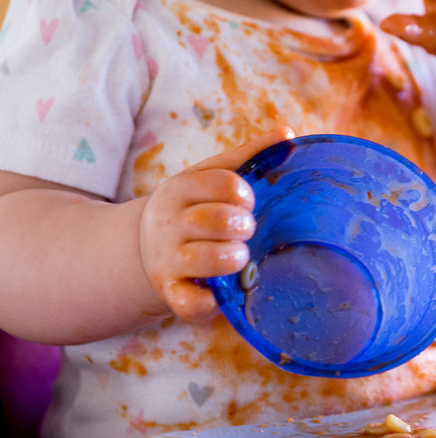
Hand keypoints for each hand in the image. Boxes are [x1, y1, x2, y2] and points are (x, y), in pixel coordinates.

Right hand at [138, 126, 294, 321]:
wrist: (145, 247)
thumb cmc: (194, 206)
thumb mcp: (212, 176)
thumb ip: (249, 155)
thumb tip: (287, 134)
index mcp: (181, 189)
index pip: (221, 183)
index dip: (244, 193)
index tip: (247, 203)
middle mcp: (168, 224)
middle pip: (216, 219)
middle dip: (243, 225)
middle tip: (246, 229)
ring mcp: (167, 260)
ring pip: (207, 259)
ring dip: (234, 258)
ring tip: (239, 256)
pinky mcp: (170, 293)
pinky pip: (191, 304)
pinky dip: (210, 303)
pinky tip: (220, 291)